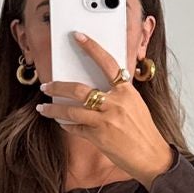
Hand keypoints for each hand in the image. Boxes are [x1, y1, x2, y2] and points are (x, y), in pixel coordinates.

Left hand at [36, 30, 176, 182]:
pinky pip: (76, 128)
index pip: (108, 63)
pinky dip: (66, 125)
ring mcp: (106, 121)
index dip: (92, 48)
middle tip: (46, 85)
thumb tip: (96, 87)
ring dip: (53, 109)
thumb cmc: (143, 130)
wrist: (151, 156)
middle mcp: (115, 103)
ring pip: (71, 111)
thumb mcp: (135, 105)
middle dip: (58, 86)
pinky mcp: (99, 137)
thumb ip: (118, 94)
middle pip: (79, 89)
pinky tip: (60, 122)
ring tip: (42, 108)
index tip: (78, 36)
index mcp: (126, 91)